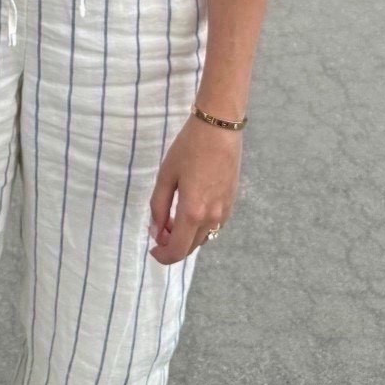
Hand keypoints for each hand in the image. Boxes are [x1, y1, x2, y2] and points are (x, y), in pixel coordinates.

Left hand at [146, 113, 242, 264]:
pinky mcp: (232, 203)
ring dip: (187, 236)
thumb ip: (158, 207)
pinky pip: (214, 226)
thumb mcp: (166, 175)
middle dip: (173, 245)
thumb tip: (156, 231)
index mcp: (193, 212)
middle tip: (159, 228)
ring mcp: (225, 212)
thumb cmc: (188, 148)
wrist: (219, 128)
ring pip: (203, 238)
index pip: (177, 250)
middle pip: (191, 247)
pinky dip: (200, 227)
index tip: (152, 249)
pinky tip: (191, 210)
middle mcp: (212, 218)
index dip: (163, 256)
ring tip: (173, 218)